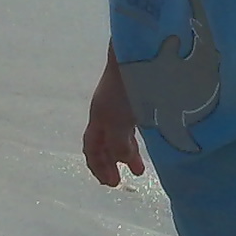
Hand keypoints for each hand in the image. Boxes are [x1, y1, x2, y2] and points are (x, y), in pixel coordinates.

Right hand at [82, 59, 146, 186]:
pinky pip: (129, 125)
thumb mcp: (118, 120)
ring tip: (139, 168)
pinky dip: (134, 139)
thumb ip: (117, 143)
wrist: (137, 52)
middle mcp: (105, 112)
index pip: (91, 147)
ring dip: (126, 153)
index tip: (109, 183)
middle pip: (104, 143)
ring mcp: (119, 104)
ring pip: (118, 135)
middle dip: (111, 162)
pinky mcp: (134, 97)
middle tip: (121, 180)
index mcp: (98, 118)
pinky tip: (143, 142)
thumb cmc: (126, 87)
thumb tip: (120, 159)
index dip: (97, 166)